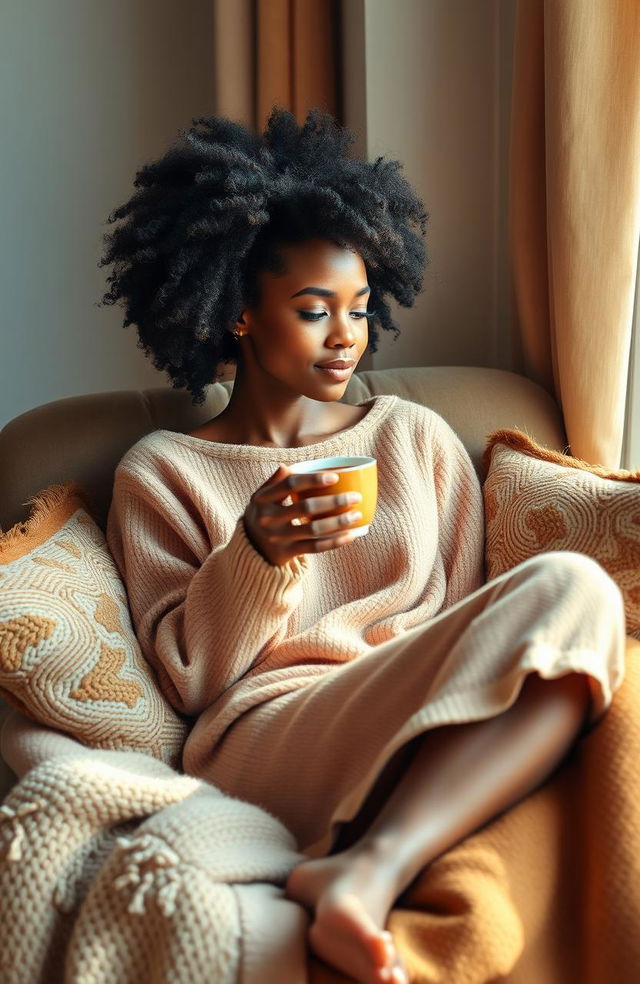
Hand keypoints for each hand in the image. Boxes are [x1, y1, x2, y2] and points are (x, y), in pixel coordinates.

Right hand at [243, 464, 362, 565]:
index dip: (313, 480)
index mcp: (262, 499)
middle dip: (334, 501)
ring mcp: (277, 538)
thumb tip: (288, 466)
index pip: (289, 484)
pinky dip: (335, 542)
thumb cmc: (263, 514)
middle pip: (306, 508)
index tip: (335, 477)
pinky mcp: (286, 553)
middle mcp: (268, 519)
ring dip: (339, 522)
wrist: (250, 548)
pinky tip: (351, 535)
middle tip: (356, 497)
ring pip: (314, 529)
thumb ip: (275, 482)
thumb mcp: (261, 497)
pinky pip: (315, 547)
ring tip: (358, 515)